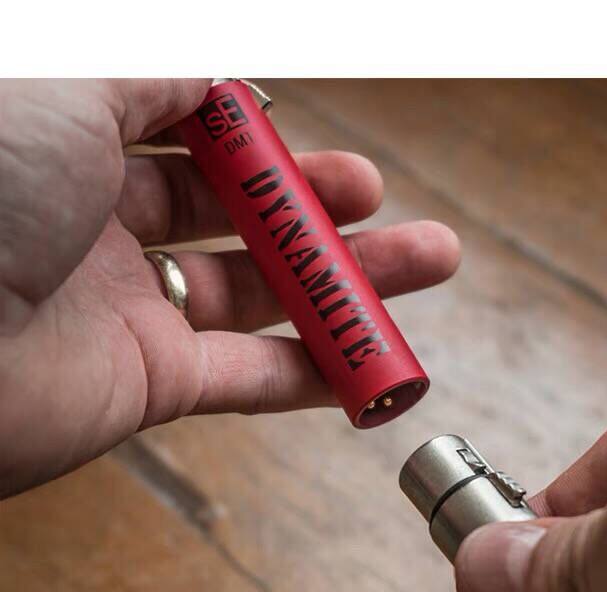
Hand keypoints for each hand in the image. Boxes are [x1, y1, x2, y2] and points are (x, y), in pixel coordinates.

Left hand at [0, 80, 458, 496]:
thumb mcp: (67, 90)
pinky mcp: (151, 386)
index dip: (253, 145)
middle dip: (317, 211)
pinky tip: (372, 361)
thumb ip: (150, 77)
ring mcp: (132, 314)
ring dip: (343, 287)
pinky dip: (315, 373)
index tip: (303, 146)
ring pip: (261, 297)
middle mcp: (102, 235)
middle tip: (382, 204)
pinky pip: (251, 376)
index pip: (185, 144)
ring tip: (424, 265)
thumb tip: (219, 76)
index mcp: (72, 155)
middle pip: (237, 221)